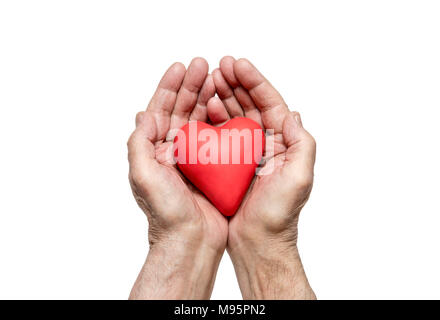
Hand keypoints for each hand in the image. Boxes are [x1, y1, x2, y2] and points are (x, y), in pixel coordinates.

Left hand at [127, 58, 227, 298]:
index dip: (169, 87)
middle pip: (181, 109)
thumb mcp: (143, 175)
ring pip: (199, 119)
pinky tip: (228, 106)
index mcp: (154, 150)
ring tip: (217, 77)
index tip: (181, 67)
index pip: (160, 109)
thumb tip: (143, 114)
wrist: (191, 240)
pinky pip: (217, 137)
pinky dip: (221, 119)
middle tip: (203, 64)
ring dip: (206, 97)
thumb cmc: (166, 212)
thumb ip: (139, 143)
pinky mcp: (212, 166)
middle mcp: (172, 151)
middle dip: (190, 86)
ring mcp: (193, 158)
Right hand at [211, 57, 315, 298]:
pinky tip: (204, 109)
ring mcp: (247, 154)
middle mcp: (267, 144)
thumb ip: (302, 144)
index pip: (271, 103)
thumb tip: (293, 114)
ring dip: (223, 97)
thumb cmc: (279, 214)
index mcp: (284, 143)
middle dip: (236, 84)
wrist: (258, 242)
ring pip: (235, 117)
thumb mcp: (299, 178)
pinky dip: (213, 120)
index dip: (255, 81)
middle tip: (219, 67)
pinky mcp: (231, 165)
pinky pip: (222, 136)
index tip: (238, 64)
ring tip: (210, 82)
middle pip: (251, 105)